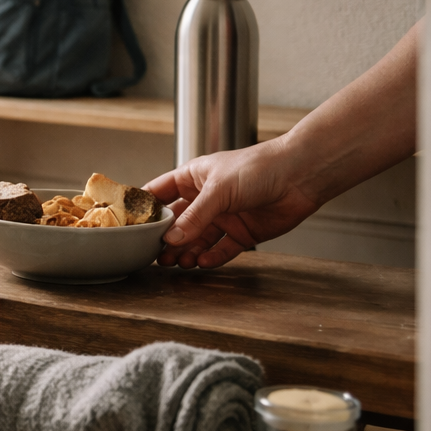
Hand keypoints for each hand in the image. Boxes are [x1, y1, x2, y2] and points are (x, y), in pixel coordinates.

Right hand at [144, 139, 322, 268]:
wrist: (300, 176)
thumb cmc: (259, 167)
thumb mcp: (219, 189)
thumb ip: (195, 217)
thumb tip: (171, 240)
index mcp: (193, 178)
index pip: (159, 194)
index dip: (145, 209)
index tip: (130, 226)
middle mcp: (205, 199)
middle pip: (177, 223)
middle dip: (165, 239)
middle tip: (154, 255)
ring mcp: (223, 217)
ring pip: (197, 239)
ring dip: (187, 252)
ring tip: (178, 263)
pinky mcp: (242, 233)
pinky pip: (221, 250)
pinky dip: (211, 257)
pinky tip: (203, 263)